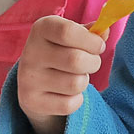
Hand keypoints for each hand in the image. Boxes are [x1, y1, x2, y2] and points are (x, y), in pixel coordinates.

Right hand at [15, 15, 102, 133]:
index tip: (99, 45)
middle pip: (76, 60)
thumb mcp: (71, 36)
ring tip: (75, 76)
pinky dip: (75, 100)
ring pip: (75, 84)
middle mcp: (31, 52)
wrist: (32, 80)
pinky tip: (66, 93)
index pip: (67, 32)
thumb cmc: (59, 51)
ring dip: (84, 82)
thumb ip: (89, 33)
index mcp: (41, 29)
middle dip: (93, 63)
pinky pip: (69, 104)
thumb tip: (105, 31)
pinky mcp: (31, 101)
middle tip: (91, 63)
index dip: (91, 40)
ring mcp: (28, 78)